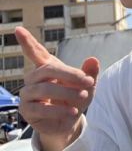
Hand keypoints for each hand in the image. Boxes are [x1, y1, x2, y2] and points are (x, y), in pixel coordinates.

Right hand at [16, 27, 99, 150]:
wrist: (70, 121)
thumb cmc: (76, 98)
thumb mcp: (88, 86)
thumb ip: (90, 73)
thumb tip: (93, 59)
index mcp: (47, 68)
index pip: (35, 52)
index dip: (27, 41)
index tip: (18, 29)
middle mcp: (33, 79)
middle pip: (47, 70)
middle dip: (70, 75)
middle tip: (88, 82)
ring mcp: (27, 94)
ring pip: (44, 89)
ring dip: (67, 94)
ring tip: (83, 97)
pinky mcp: (26, 111)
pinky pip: (41, 109)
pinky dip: (59, 110)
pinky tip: (72, 113)